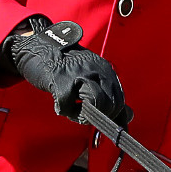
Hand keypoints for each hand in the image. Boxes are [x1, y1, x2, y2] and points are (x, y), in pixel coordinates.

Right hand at [4, 18, 130, 126]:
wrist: (40, 50)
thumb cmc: (66, 68)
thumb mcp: (92, 78)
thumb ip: (110, 96)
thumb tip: (129, 116)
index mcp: (105, 70)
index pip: (119, 99)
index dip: (112, 115)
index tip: (102, 120)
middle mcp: (96, 70)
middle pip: (110, 104)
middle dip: (99, 117)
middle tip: (84, 115)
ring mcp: (79, 74)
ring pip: (96, 104)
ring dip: (83, 116)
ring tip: (74, 110)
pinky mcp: (61, 80)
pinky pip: (68, 106)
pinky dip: (65, 111)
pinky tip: (61, 104)